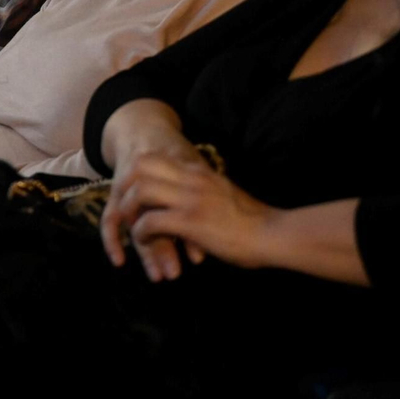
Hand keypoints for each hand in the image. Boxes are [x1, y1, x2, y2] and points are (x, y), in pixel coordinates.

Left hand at [102, 153, 273, 282]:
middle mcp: (192, 177)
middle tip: (125, 207)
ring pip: (140, 191)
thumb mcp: (222, 192)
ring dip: (130, 210)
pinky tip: (148, 242)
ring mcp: (190, 198)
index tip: (131, 192)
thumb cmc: (253, 219)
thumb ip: (204, 188)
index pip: (154, 157)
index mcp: (198, 169)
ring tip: (134, 226)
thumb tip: (189, 195)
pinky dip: (141, 233)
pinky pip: (150, 222)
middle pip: (140, 165)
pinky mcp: (190, 222)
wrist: (274, 233)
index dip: (135, 173)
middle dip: (125, 185)